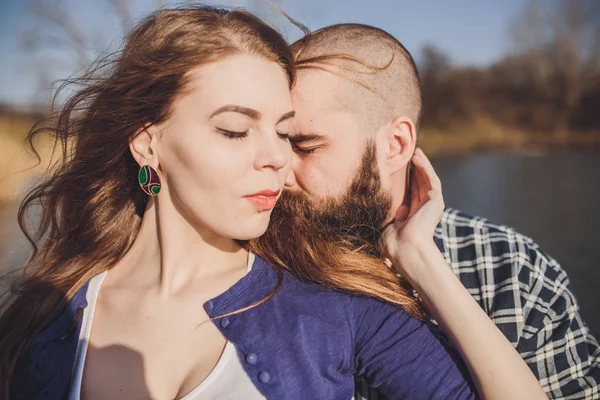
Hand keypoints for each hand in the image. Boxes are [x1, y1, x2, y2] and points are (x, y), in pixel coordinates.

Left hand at [381, 148, 444, 277]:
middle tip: (409, 153)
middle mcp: (425, 210)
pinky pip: (432, 180)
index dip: (409, 179)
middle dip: (416, 168)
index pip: (413, 192)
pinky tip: (417, 158)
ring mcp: (432, 205)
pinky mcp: (436, 201)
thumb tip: (387, 208)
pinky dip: (425, 168)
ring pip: (428, 179)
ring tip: (415, 151)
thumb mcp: (388, 225)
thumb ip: (389, 215)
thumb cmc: (393, 243)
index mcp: (414, 215)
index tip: (401, 166)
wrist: (404, 248)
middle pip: (421, 183)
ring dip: (422, 165)